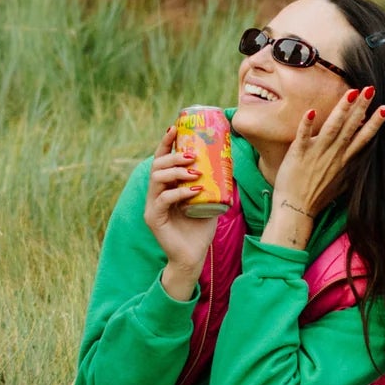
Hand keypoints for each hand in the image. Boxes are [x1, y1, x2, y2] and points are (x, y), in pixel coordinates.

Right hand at [143, 125, 217, 300]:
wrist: (193, 257)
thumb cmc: (200, 229)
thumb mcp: (210, 201)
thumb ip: (215, 184)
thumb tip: (231, 162)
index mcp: (166, 185)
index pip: (162, 159)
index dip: (166, 142)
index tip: (175, 127)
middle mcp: (156, 192)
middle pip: (157, 165)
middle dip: (174, 156)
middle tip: (192, 155)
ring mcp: (152, 205)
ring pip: (157, 179)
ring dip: (176, 172)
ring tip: (195, 172)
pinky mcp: (154, 218)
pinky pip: (163, 199)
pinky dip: (178, 193)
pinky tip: (194, 191)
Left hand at [265, 85, 384, 246]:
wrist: (296, 209)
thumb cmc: (317, 195)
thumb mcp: (340, 181)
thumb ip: (349, 165)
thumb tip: (361, 153)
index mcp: (344, 160)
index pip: (363, 138)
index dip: (374, 122)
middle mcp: (334, 155)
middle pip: (350, 127)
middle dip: (361, 108)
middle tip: (371, 89)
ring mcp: (316, 154)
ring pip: (332, 128)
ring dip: (341, 110)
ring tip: (352, 93)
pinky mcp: (298, 154)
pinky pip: (303, 137)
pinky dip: (307, 125)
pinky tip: (311, 111)